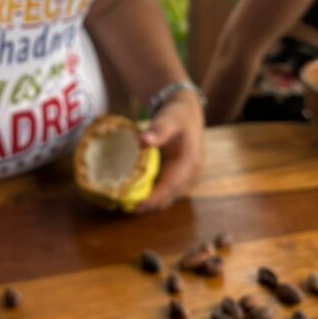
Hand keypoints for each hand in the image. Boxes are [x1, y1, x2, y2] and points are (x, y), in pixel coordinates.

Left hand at [135, 92, 204, 211]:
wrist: (188, 112)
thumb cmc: (178, 115)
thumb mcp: (169, 118)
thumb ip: (158, 130)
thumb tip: (143, 141)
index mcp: (190, 163)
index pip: (171, 186)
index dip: (154, 199)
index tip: (136, 206)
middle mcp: (192, 174)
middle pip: (169, 196)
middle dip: (149, 204)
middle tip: (125, 206)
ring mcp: (189, 178)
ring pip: (169, 196)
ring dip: (151, 201)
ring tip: (128, 202)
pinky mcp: (182, 177)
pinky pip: (168, 190)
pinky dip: (154, 194)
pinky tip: (137, 192)